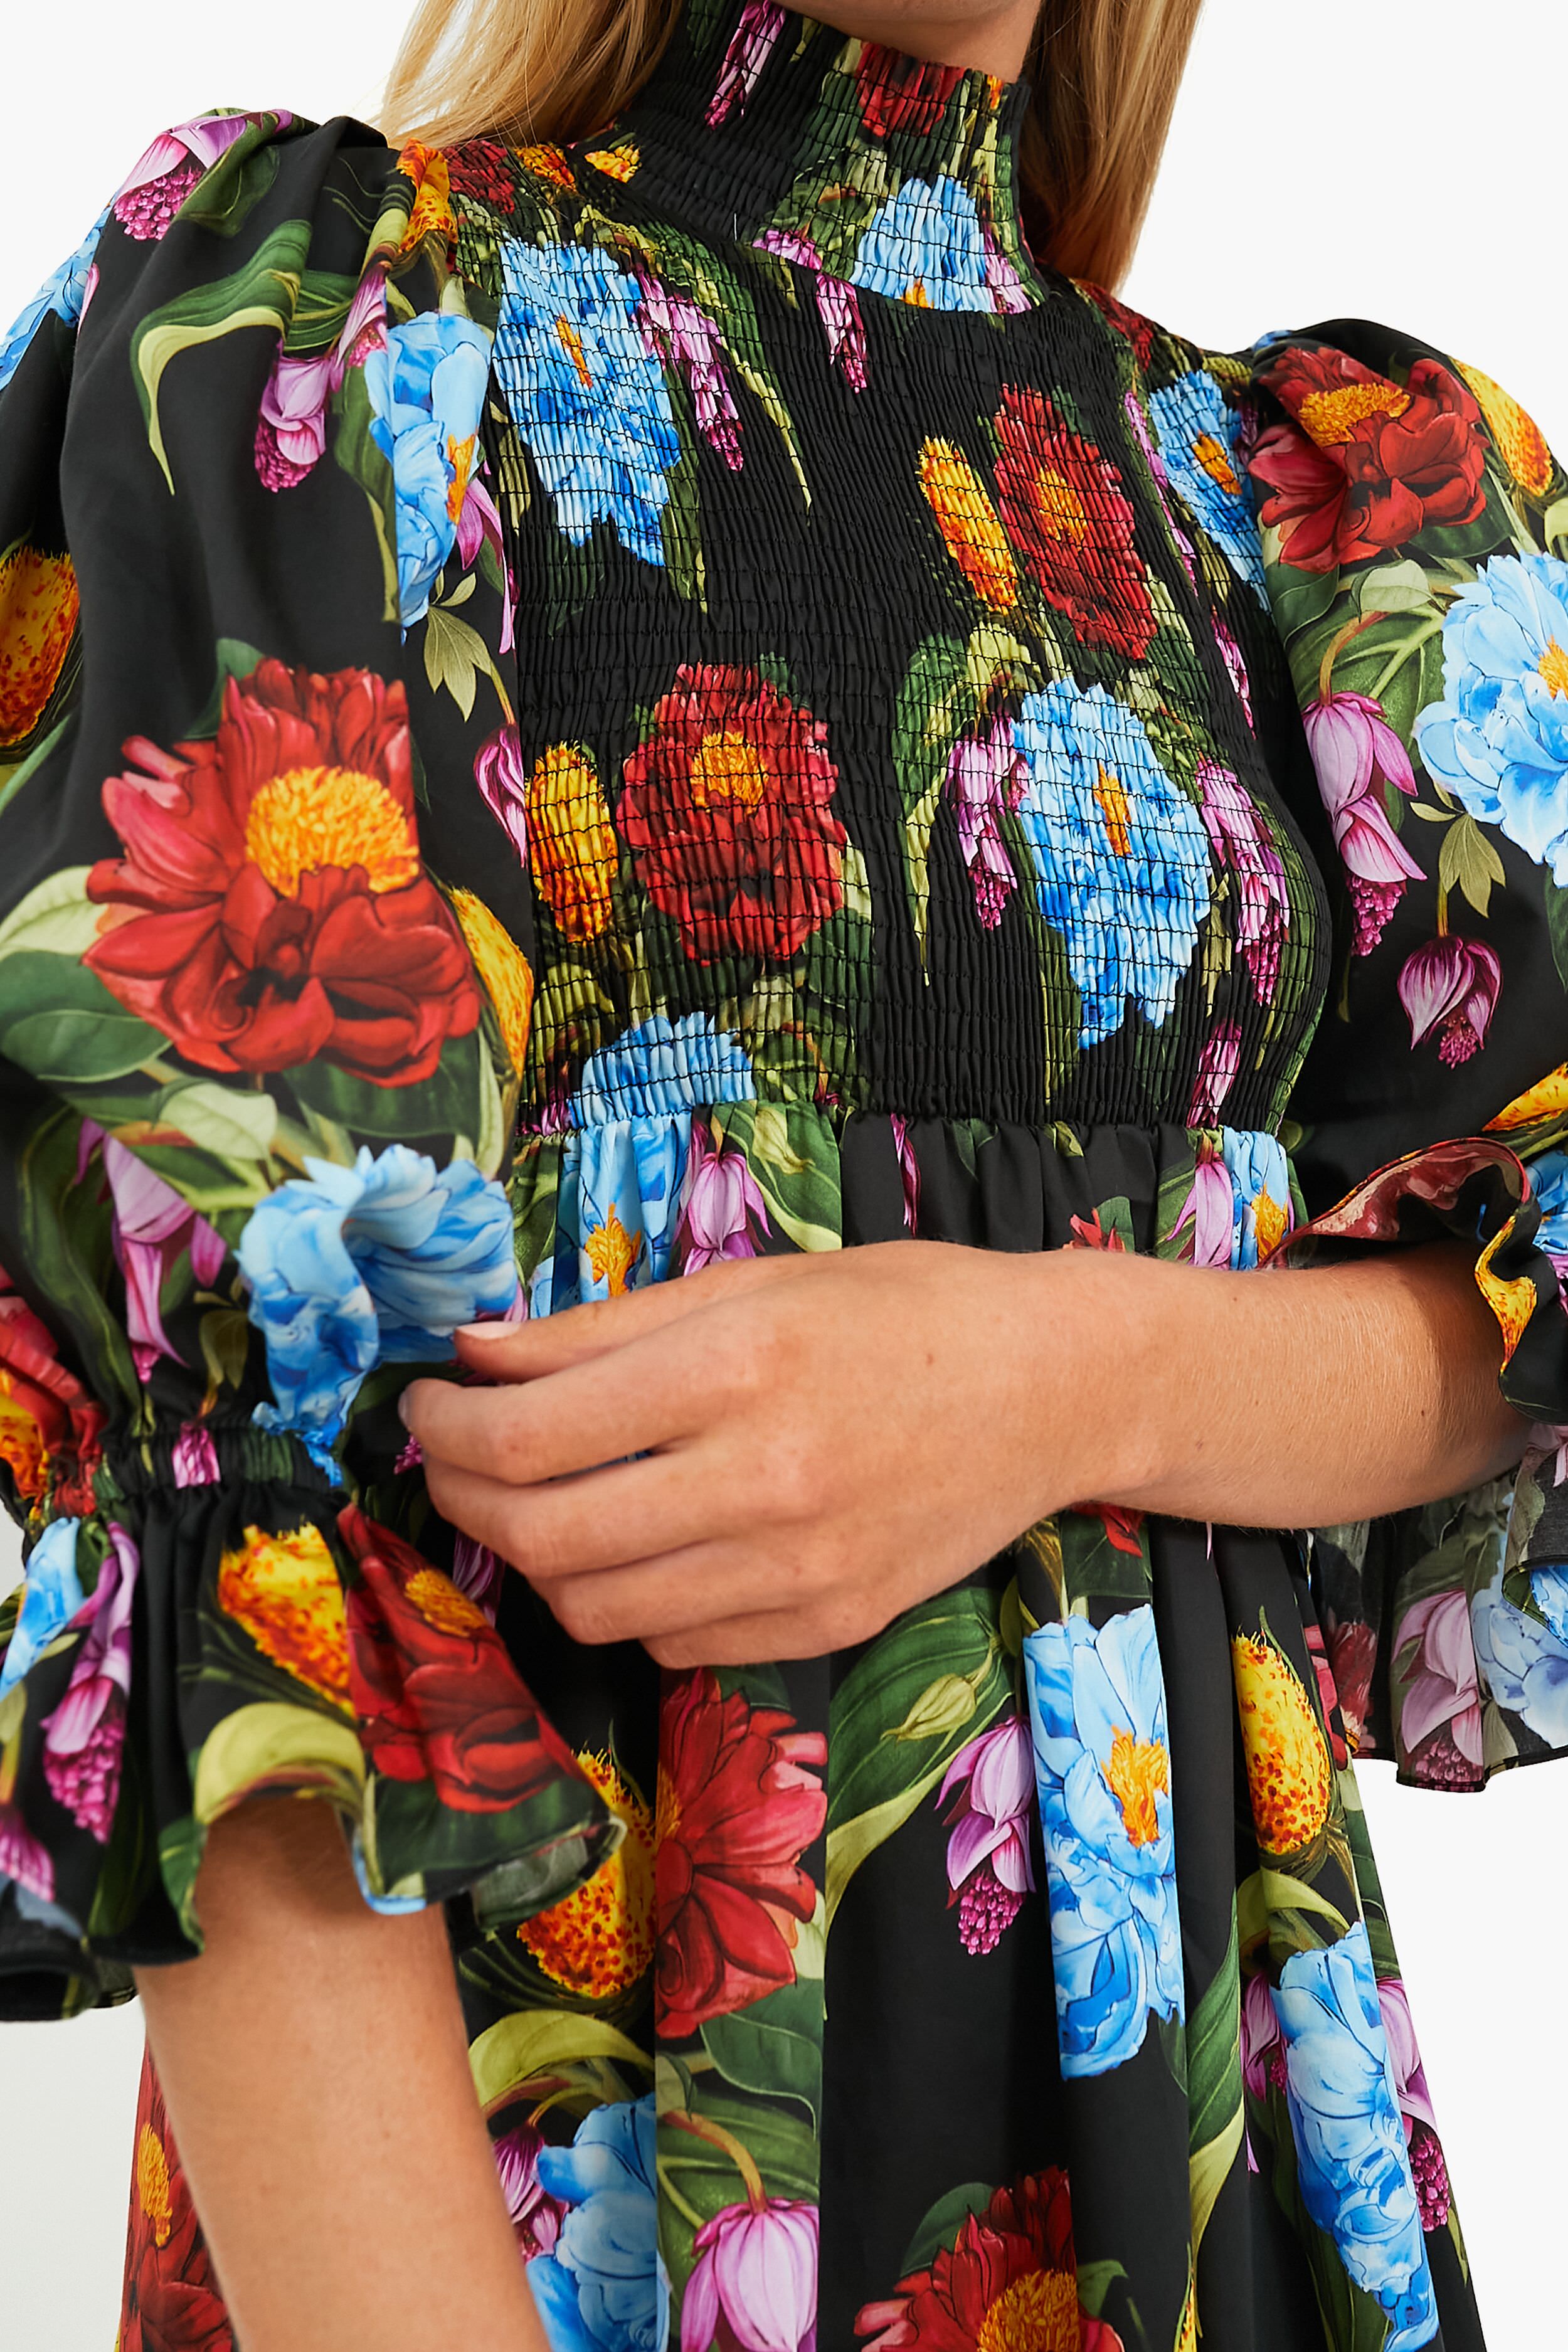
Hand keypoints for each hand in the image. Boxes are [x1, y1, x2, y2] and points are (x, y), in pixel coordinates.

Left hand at [401, 1242, 1113, 1666]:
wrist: (1052, 1388)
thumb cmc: (900, 1310)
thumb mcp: (750, 1282)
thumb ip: (602, 1328)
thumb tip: (475, 1353)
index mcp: (738, 1368)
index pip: (529, 1436)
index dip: (446, 1428)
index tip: (429, 1402)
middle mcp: (764, 1480)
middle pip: (542, 1535)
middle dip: (463, 1497)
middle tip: (454, 1457)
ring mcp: (799, 1571)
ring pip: (594, 1608)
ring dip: (534, 1558)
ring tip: (533, 1500)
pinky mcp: (826, 1626)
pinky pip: (672, 1643)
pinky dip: (625, 1598)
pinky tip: (634, 1540)